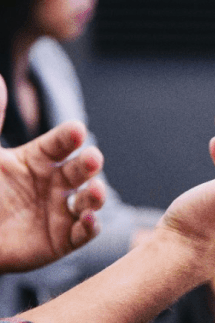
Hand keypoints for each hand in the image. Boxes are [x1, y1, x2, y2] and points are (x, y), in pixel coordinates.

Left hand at [0, 121, 105, 272]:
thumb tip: (1, 82)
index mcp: (37, 160)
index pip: (60, 144)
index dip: (69, 137)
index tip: (76, 130)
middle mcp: (54, 184)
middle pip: (81, 170)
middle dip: (90, 164)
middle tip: (93, 158)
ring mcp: (60, 212)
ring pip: (89, 200)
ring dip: (97, 195)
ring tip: (95, 192)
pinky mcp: (63, 240)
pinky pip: (83, 233)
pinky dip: (91, 227)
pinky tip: (88, 219)